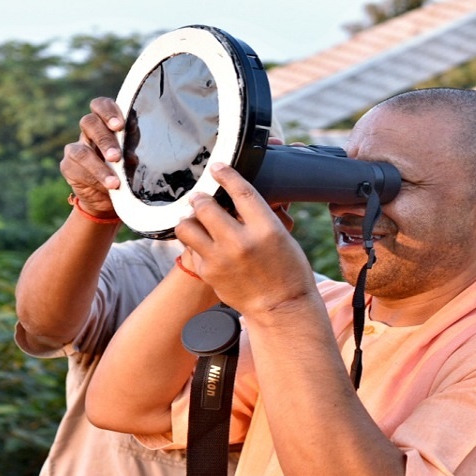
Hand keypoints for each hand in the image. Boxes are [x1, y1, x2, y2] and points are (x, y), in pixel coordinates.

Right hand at [60, 97, 125, 215]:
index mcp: (106, 123)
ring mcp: (76, 148)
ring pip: (82, 151)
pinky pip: (76, 170)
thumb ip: (130, 152)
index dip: (108, 111)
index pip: (101, 106)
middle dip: (104, 139)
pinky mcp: (68, 166)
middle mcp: (89, 132)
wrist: (109, 197)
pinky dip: (94, 180)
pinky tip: (106, 188)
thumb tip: (130, 155)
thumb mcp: (132, 159)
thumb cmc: (124, 171)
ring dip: (99, 167)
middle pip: (89, 122)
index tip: (119, 126)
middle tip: (116, 157)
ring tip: (115, 182)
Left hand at [175, 163, 316, 318]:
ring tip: (195, 219)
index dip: (226, 175)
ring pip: (187, 227)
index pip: (241, 191)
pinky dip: (195, 243)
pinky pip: (191, 249)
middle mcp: (240, 242)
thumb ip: (259, 216)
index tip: (217, 168)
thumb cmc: (288, 271)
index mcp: (266, 228)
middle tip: (200, 197)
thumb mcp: (283, 236)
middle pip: (206, 206)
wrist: (281, 308)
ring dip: (189, 219)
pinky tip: (203, 243)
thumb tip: (238, 197)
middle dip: (200, 197)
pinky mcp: (208, 273)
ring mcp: (221, 259)